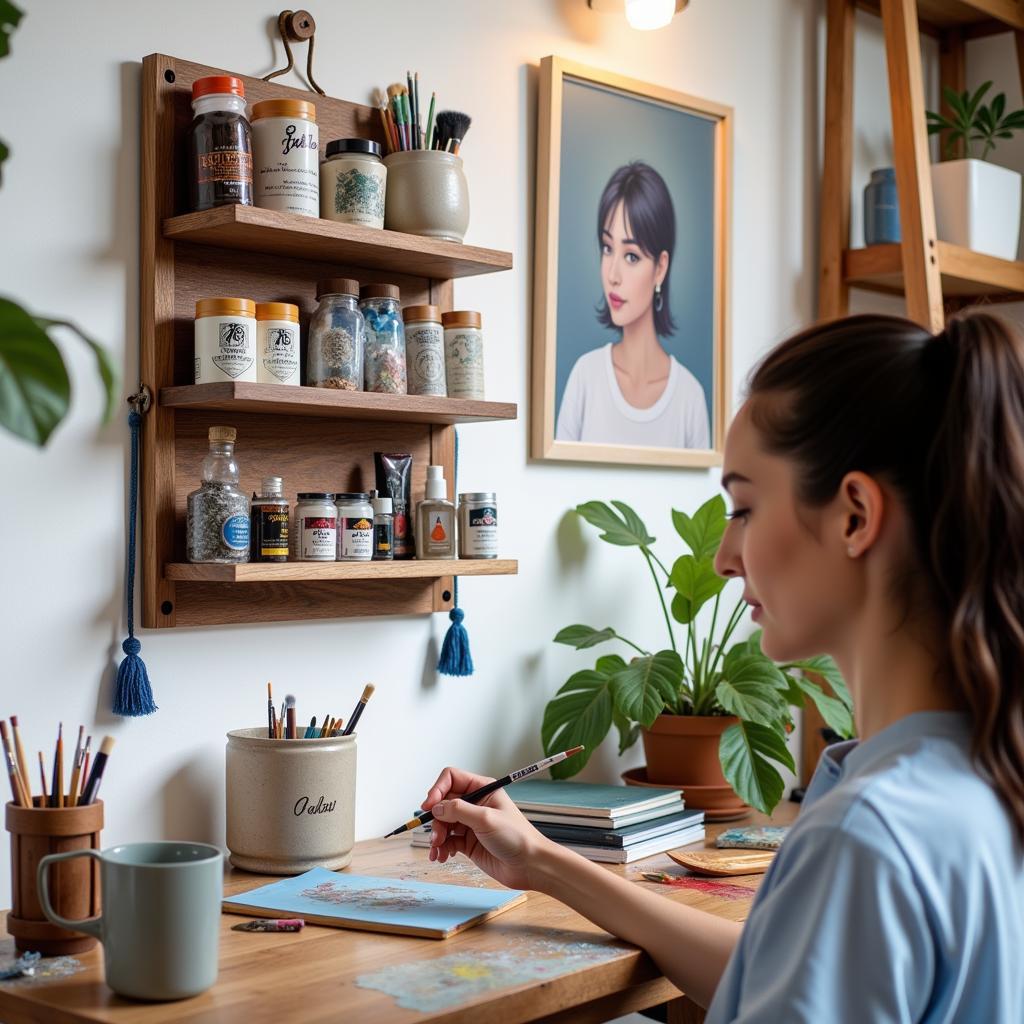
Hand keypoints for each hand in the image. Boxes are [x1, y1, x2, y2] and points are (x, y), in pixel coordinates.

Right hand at [421, 766, 555, 890]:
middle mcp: (475, 803)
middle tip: (436, 836)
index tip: (428, 806)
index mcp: (483, 789)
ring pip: (443, 823)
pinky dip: (441, 848)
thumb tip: (436, 807)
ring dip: (436, 836)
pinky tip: (441, 856)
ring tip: (438, 850)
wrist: (529, 866)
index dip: (437, 790)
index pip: (451, 779)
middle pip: (443, 803)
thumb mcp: (486, 819)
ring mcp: (470, 823)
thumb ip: (458, 810)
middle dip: (436, 819)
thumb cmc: (517, 838)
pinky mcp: (468, 842)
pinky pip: (447, 840)